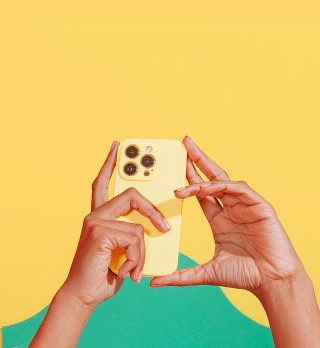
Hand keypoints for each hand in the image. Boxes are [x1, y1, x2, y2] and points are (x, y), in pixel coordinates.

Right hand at [61, 141, 170, 307]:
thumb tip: (153, 230)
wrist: (83, 294)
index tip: (116, 146)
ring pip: (138, 225)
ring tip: (134, 270)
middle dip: (152, 211)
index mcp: (99, 216)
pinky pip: (135, 239)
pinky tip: (127, 272)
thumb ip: (132, 235)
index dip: (110, 164)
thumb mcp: (123, 251)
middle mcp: (94, 215)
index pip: (103, 182)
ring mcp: (95, 222)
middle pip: (130, 195)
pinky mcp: (100, 233)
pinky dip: (136, 259)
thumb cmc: (103, 275)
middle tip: (165, 229)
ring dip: (142, 253)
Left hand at [150, 136, 304, 295]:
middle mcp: (232, 209)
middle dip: (197, 160)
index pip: (200, 193)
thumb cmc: (246, 276)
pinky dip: (221, 185)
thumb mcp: (206, 273)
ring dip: (203, 171)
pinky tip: (205, 186)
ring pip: (223, 180)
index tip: (171, 166)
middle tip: (182, 143)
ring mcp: (245, 206)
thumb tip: (154, 283)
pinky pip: (239, 188)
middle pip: (211, 178)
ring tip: (185, 164)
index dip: (186, 179)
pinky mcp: (259, 207)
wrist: (273, 283)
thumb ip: (180, 276)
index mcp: (220, 220)